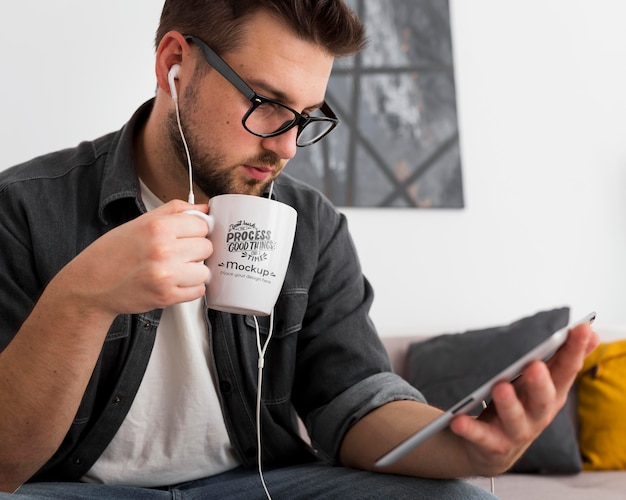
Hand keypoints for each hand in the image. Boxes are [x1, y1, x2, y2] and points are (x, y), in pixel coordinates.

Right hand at [60, 199, 212, 315]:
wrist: (91, 285)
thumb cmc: (114, 252)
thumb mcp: (141, 222)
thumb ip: (175, 211)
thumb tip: (204, 208)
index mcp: (158, 227)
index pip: (203, 225)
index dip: (196, 230)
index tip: (186, 235)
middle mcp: (164, 250)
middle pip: (207, 247)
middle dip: (195, 250)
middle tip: (177, 253)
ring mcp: (166, 275)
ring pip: (205, 271)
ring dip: (194, 272)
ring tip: (175, 269)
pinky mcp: (167, 297)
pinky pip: (198, 291)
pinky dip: (189, 288)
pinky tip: (173, 282)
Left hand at [449, 322, 598, 475]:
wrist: (493, 449)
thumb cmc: (521, 405)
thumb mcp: (542, 382)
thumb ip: (563, 359)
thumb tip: (589, 331)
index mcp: (552, 395)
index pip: (567, 371)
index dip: (575, 351)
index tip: (581, 329)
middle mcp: (538, 415)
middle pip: (544, 400)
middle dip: (541, 383)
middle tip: (535, 365)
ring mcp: (516, 431)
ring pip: (515, 419)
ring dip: (508, 404)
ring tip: (500, 387)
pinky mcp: (492, 444)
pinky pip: (481, 437)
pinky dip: (470, 429)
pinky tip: (457, 420)